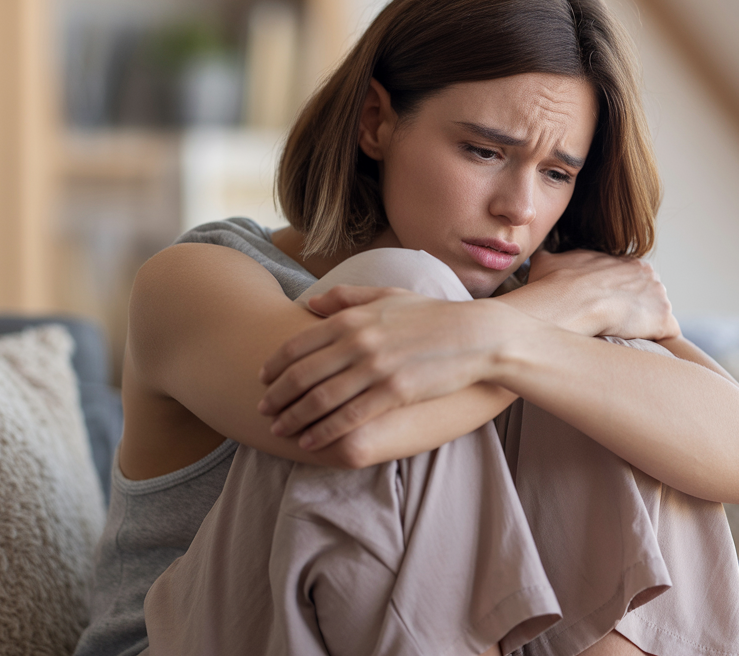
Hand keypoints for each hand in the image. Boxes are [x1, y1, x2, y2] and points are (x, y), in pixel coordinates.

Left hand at [256, 285, 514, 449]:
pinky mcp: (394, 392)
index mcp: (352, 318)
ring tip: (280, 430)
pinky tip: (310, 442)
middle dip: (277, 397)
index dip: (274, 366)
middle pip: (302, 375)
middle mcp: (358, 342)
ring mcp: (375, 368)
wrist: (475, 335)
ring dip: (294, 418)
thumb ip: (347, 298)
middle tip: (263, 410)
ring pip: (320, 400)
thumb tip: (311, 304)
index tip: (263, 380)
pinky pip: (348, 417)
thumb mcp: (389, 296)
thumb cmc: (432, 316)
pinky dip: (323, 432)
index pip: (298, 345)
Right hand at [525, 249, 679, 340]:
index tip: (607, 310)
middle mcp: (649, 274)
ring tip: (625, 340)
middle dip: (636, 311)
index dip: (619, 299)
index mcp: (626, 262)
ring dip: (646, 327)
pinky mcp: (663, 319)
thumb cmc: (555, 285)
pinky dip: (659, 340)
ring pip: (657, 314)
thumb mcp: (548, 262)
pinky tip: (644, 349)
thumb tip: (542, 258)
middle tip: (615, 326)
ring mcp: (659, 296)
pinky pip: (669, 332)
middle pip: (649, 296)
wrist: (566, 304)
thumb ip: (554, 259)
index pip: (632, 281)